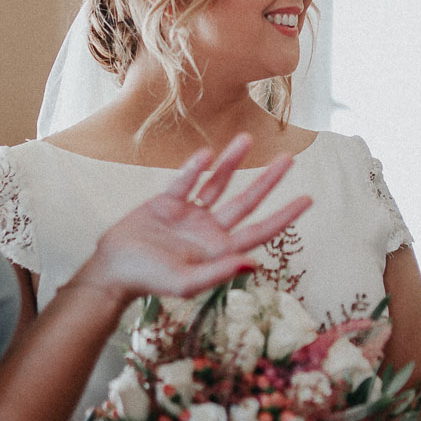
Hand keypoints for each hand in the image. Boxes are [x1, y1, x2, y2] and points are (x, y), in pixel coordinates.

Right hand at [82, 133, 311, 300]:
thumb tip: (253, 264)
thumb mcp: (185, 282)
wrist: (113, 270)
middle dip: (268, 181)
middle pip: (246, 202)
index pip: (260, 231)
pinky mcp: (167, 202)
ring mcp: (190, 215)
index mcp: (219, 251)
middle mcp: (210, 231)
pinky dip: (195, 167)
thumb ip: (219, 273)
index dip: (284, 216)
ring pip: (218, 183)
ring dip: (232, 162)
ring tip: (247, 139)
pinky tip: (208, 153)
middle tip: (289, 158)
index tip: (307, 199)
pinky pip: (187, 181)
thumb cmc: (150, 281)